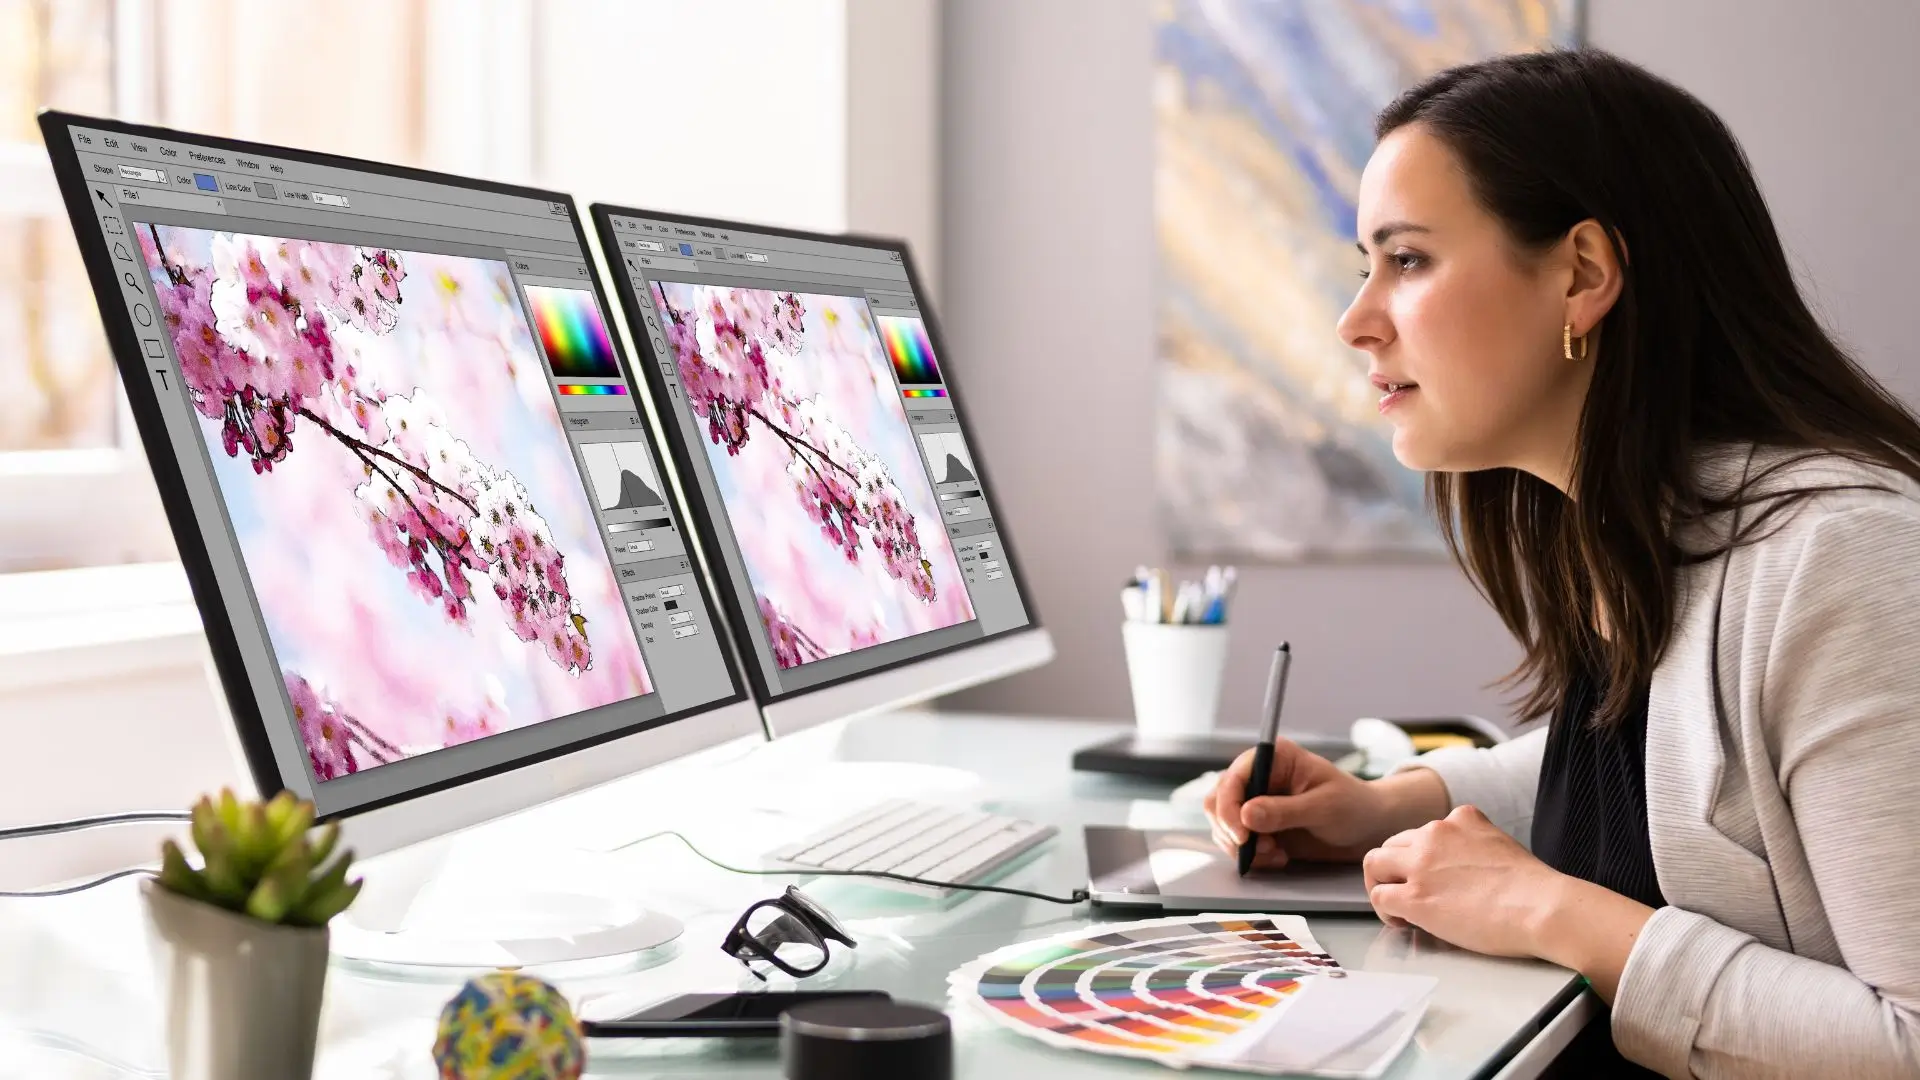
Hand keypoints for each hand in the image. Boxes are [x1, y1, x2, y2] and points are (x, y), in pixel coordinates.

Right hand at [1203, 738, 1389, 870]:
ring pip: (1223, 824)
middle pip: (1218, 801)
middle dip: (1232, 830)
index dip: (1229, 807)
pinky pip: (1237, 843)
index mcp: (1274, 759)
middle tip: (1259, 849)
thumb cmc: (1352, 806)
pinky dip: (1252, 856)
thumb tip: (1246, 814)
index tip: (1242, 836)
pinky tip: (1279, 858)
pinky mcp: (1259, 827)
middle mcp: (1259, 777)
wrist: (1366, 828)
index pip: (1233, 778)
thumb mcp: (1323, 808)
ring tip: (1275, 854)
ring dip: (1242, 847)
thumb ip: (1284, 811)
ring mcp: (1256, 802)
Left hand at [1362, 804, 1564, 957]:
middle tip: (1408, 892)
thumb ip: (1473, 847)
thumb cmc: (1534, 889)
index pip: (1423, 832)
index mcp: (1460, 820)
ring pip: (1375, 863)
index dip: (1422, 857)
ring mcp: (1421, 864)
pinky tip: (1404, 922)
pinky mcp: (1415, 897)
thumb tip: (1463, 870)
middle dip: (1397, 869)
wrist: (1543, 908)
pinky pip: (1379, 896)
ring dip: (1382, 884)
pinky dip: (1385, 910)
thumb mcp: (1501, 845)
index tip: (1431, 876)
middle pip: (1393, 845)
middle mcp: (1436, 834)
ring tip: (1398, 906)